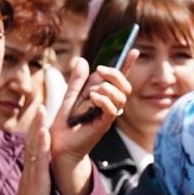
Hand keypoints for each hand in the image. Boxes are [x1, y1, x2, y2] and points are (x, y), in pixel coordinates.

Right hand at [13, 102, 53, 194]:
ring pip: (34, 147)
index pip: (32, 145)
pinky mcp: (37, 179)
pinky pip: (39, 160)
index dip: (35, 130)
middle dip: (36, 123)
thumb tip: (43, 168)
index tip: (41, 115)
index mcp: (30, 169)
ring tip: (42, 112)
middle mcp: (29, 168)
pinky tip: (45, 134)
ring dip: (37, 128)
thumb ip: (38, 176)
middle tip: (40, 106)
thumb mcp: (37, 187)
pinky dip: (41, 145)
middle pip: (31, 141)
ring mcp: (32, 172)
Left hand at [49, 55, 136, 194]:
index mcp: (103, 96)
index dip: (128, 64)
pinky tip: (92, 98)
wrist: (59, 145)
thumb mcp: (69, 96)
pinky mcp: (104, 125)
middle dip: (116, 74)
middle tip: (100, 70)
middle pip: (125, 86)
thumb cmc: (65, 124)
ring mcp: (108, 116)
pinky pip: (112, 110)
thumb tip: (83, 61)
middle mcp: (110, 105)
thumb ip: (77, 80)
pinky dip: (104, 100)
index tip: (134, 50)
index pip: (119, 79)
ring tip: (91, 92)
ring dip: (107, 88)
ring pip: (121, 97)